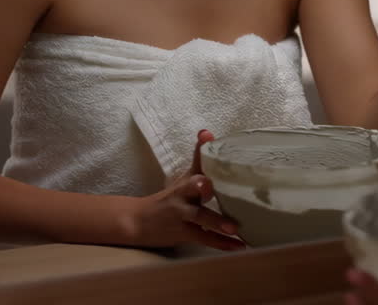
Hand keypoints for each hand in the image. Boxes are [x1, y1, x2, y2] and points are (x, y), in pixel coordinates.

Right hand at [124, 130, 243, 250]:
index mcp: (186, 180)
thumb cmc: (170, 198)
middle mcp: (182, 195)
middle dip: (200, 186)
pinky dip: (222, 245)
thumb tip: (207, 131)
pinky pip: (205, 239)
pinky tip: (238, 247)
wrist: (139, 221)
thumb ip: (200, 158)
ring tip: (234, 228)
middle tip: (210, 187)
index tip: (206, 136)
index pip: (194, 162)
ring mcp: (182, 216)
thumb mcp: (184, 178)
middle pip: (191, 187)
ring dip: (216, 222)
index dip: (200, 151)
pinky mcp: (183, 234)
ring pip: (199, 218)